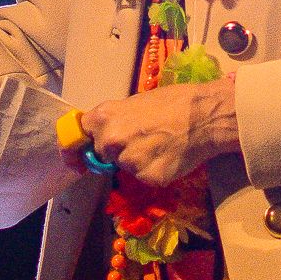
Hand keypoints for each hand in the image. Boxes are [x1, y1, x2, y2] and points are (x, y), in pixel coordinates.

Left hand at [80, 77, 238, 189]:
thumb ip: (115, 119)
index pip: (79, 136)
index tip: (75, 160)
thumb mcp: (136, 102)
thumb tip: (103, 134)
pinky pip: (144, 177)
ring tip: (161, 144)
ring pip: (125, 166)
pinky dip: (154, 170)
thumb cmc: (174, 101)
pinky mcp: (148, 178)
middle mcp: (111, 141)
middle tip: (142, 139)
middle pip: (103, 154)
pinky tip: (169, 156)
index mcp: (105, 117)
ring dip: (137, 160)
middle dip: (116, 150)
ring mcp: (129, 162)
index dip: (77, 148)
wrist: (205, 116)